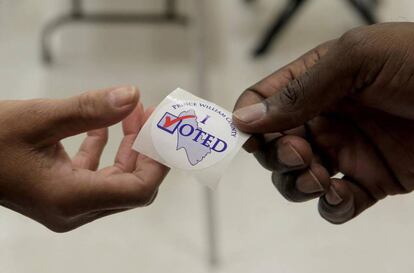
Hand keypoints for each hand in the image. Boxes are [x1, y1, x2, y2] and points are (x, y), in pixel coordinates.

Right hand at [0, 86, 167, 231]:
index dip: (158, 162)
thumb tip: (131, 95)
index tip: (165, 131)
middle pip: (131, 185)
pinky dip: (105, 151)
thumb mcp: (38, 118)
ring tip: (133, 114)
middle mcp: (73, 209)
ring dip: (128, 148)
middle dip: (146, 149)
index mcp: (69, 198)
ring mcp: (67, 204)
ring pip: (116, 180)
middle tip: (152, 116)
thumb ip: (89, 109)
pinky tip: (105, 126)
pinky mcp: (61, 193)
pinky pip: (95, 175)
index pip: (138, 190)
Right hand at [233, 22, 413, 223]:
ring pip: (298, 178)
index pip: (265, 102)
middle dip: (277, 156)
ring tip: (319, 178)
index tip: (246, 137)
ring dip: (298, 184)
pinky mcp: (370, 182)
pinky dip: (330, 207)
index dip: (249, 120)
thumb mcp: (358, 60)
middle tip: (299, 154)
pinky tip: (342, 196)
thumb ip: (300, 91)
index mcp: (317, 83)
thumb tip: (246, 117)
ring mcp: (347, 152)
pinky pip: (335, 204)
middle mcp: (326, 118)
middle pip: (275, 145)